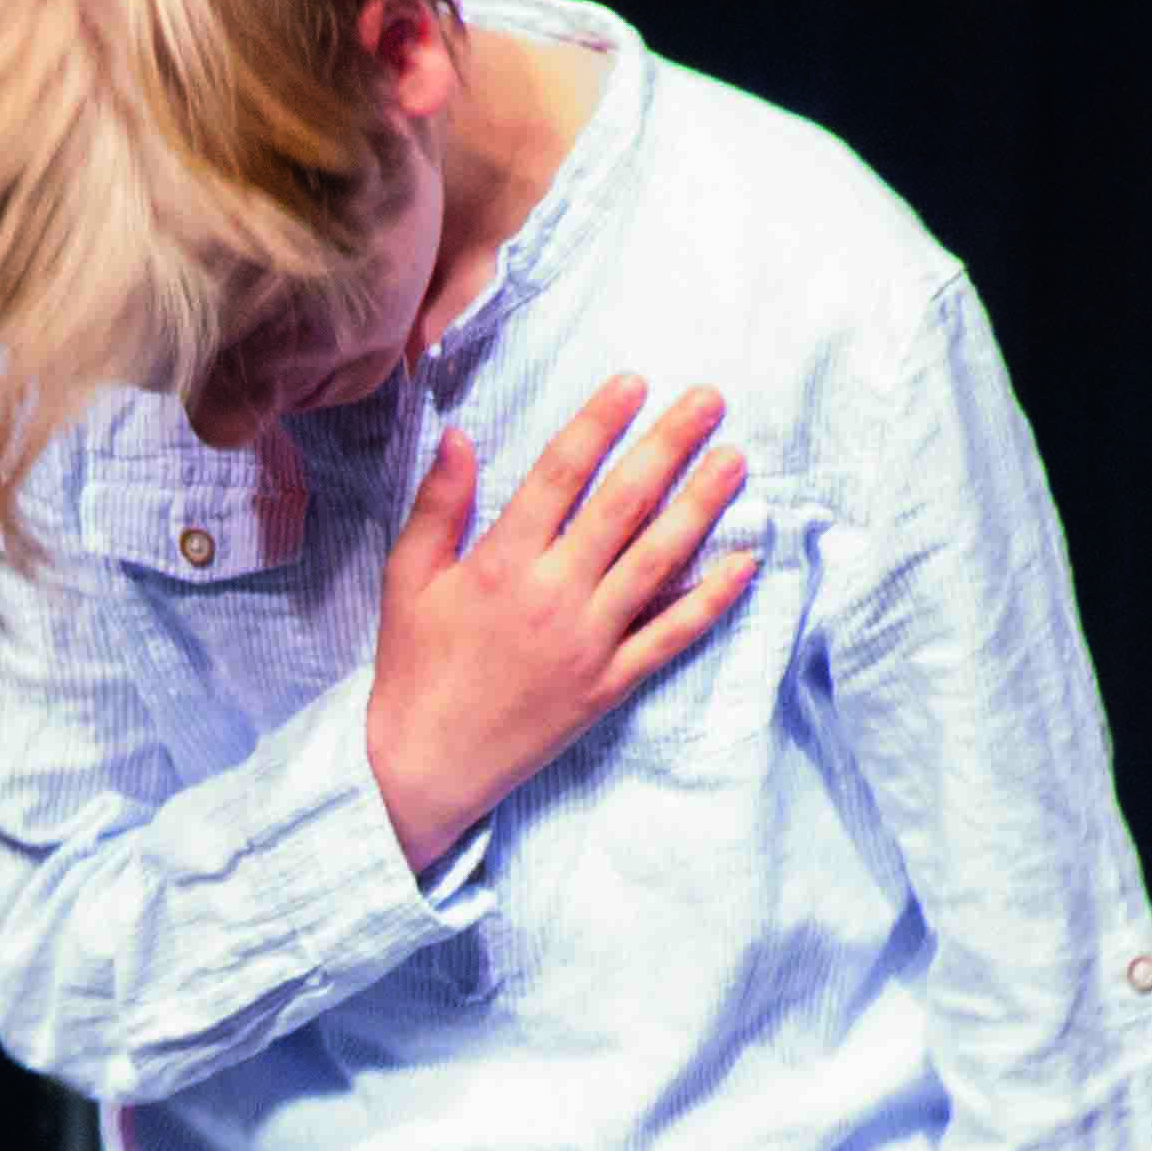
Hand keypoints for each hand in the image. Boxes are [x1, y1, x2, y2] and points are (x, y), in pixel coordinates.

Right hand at [363, 376, 759, 871]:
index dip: (600, 423)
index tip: (634, 383)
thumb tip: (457, 435)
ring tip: (735, 460)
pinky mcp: (609, 685)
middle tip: (709, 400)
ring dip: (702, 506)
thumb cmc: (413, 668)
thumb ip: (437, 506)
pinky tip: (744, 561)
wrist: (424, 767)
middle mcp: (553, 596)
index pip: (561, 475)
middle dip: (669, 446)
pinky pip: (670, 636)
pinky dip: (711, 599)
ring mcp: (588, 643)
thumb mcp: (407, 579)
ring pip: (658, 561)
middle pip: (623, 505)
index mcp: (500, 563)